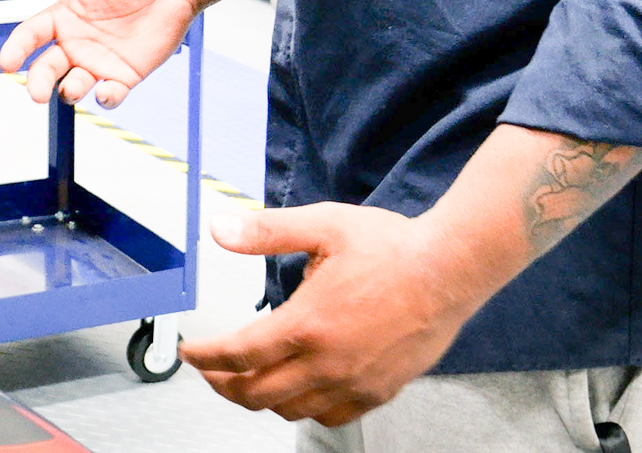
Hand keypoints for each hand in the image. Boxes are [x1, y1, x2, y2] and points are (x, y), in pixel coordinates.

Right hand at [0, 0, 197, 107]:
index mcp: (62, 18)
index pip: (30, 36)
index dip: (17, 49)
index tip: (8, 63)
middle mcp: (76, 44)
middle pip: (47, 69)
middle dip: (38, 83)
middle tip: (36, 92)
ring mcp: (99, 62)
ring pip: (74, 86)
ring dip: (70, 91)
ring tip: (72, 88)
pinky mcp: (125, 76)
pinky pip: (111, 95)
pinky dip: (106, 99)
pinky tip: (107, 92)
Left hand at [178, 204, 496, 426]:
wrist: (451, 271)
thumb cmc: (394, 248)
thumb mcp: (323, 226)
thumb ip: (266, 231)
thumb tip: (221, 229)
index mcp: (308, 324)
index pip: (238, 355)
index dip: (205, 357)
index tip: (191, 352)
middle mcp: (328, 362)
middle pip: (257, 393)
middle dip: (223, 384)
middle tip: (211, 371)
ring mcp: (354, 382)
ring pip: (291, 411)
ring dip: (260, 399)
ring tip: (249, 380)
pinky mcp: (378, 391)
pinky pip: (330, 417)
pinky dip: (303, 410)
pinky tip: (298, 393)